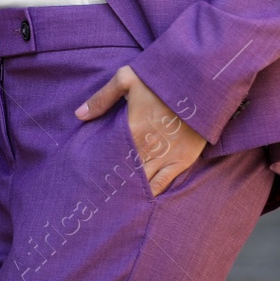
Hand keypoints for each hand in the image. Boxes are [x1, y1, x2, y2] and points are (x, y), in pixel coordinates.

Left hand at [75, 64, 206, 196]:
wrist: (201, 81)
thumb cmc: (161, 78)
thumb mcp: (126, 78)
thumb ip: (102, 98)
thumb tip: (78, 115)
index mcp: (131, 131)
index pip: (111, 157)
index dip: (101, 168)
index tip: (92, 177)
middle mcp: (148, 149)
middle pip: (126, 173)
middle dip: (114, 182)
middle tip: (101, 194)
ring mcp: (166, 156)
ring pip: (144, 182)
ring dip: (131, 190)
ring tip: (117, 201)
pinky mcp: (183, 159)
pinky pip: (165, 183)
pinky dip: (153, 192)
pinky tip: (143, 200)